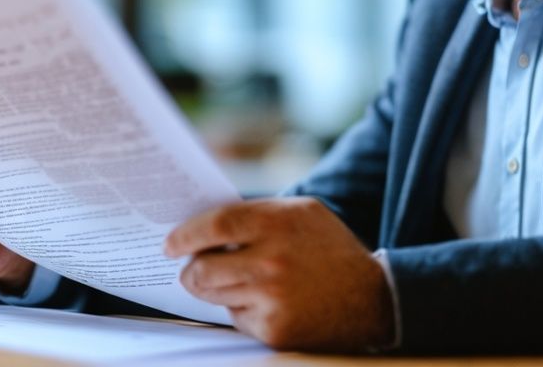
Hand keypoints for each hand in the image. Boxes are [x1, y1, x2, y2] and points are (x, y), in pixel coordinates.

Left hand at [164, 197, 392, 351]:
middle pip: (202, 268)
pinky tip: (262, 301)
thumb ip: (256, 212)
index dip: (185, 235)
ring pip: (212, 294)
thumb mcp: (300, 212)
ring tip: (228, 280)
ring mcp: (272, 299)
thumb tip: (205, 223)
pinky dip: (240, 309)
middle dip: (190, 269)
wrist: (373, 297)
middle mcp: (271, 261)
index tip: (169, 244)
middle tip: (191, 268)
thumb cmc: (329, 248)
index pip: (213, 225)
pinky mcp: (274, 330)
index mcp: (276, 223)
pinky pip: (235, 317)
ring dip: (212, 288)